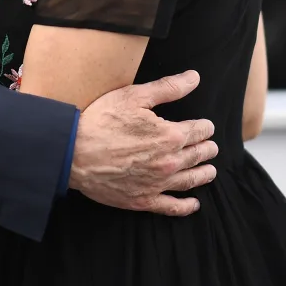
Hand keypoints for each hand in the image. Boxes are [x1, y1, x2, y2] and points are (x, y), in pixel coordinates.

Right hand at [71, 70, 217, 216]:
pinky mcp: (143, 200)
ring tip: (210, 170)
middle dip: (207, 149)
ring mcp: (157, 184)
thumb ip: (168, 87)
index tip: (207, 126)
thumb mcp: (134, 96)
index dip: (204, 127)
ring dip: (203, 174)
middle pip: (197, 156)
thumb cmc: (102, 120)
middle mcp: (169, 162)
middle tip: (211, 146)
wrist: (75, 151)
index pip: (197, 131)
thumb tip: (194, 78)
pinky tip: (194, 203)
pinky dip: (186, 207)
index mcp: (170, 135)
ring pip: (190, 180)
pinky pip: (172, 207)